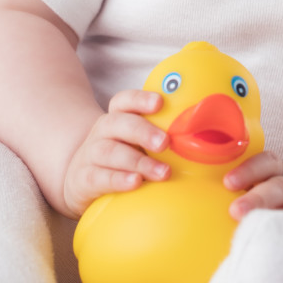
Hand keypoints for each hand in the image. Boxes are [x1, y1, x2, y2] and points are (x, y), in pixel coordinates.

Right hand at [62, 89, 169, 218]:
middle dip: (143, 131)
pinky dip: (118, 179)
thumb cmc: (120, 158)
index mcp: (117, 118)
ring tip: (162, 172)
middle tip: (165, 142)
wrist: (80, 180)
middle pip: (118, 123)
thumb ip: (159, 138)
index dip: (140, 99)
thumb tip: (203, 140)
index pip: (124, 101)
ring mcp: (90, 155)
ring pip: (110, 151)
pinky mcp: (83, 180)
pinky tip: (135, 183)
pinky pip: (98, 177)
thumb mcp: (136, 143)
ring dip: (138, 161)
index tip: (159, 102)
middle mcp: (102, 132)